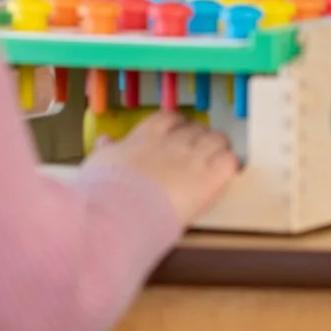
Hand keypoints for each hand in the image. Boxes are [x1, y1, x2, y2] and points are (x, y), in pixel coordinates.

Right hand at [84, 110, 238, 224]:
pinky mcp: (209, 179)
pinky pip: (229, 162)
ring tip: (218, 159)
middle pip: (197, 128)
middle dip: (200, 138)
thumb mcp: (99, 164)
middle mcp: (173, 142)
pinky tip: (228, 173)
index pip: (170, 118)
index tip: (178, 134)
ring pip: (217, 140)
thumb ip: (106, 150)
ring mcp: (193, 158)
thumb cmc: (106, 192)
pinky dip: (230, 165)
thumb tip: (104, 142)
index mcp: (147, 135)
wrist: (119, 212)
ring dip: (218, 149)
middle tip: (201, 150)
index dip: (178, 126)